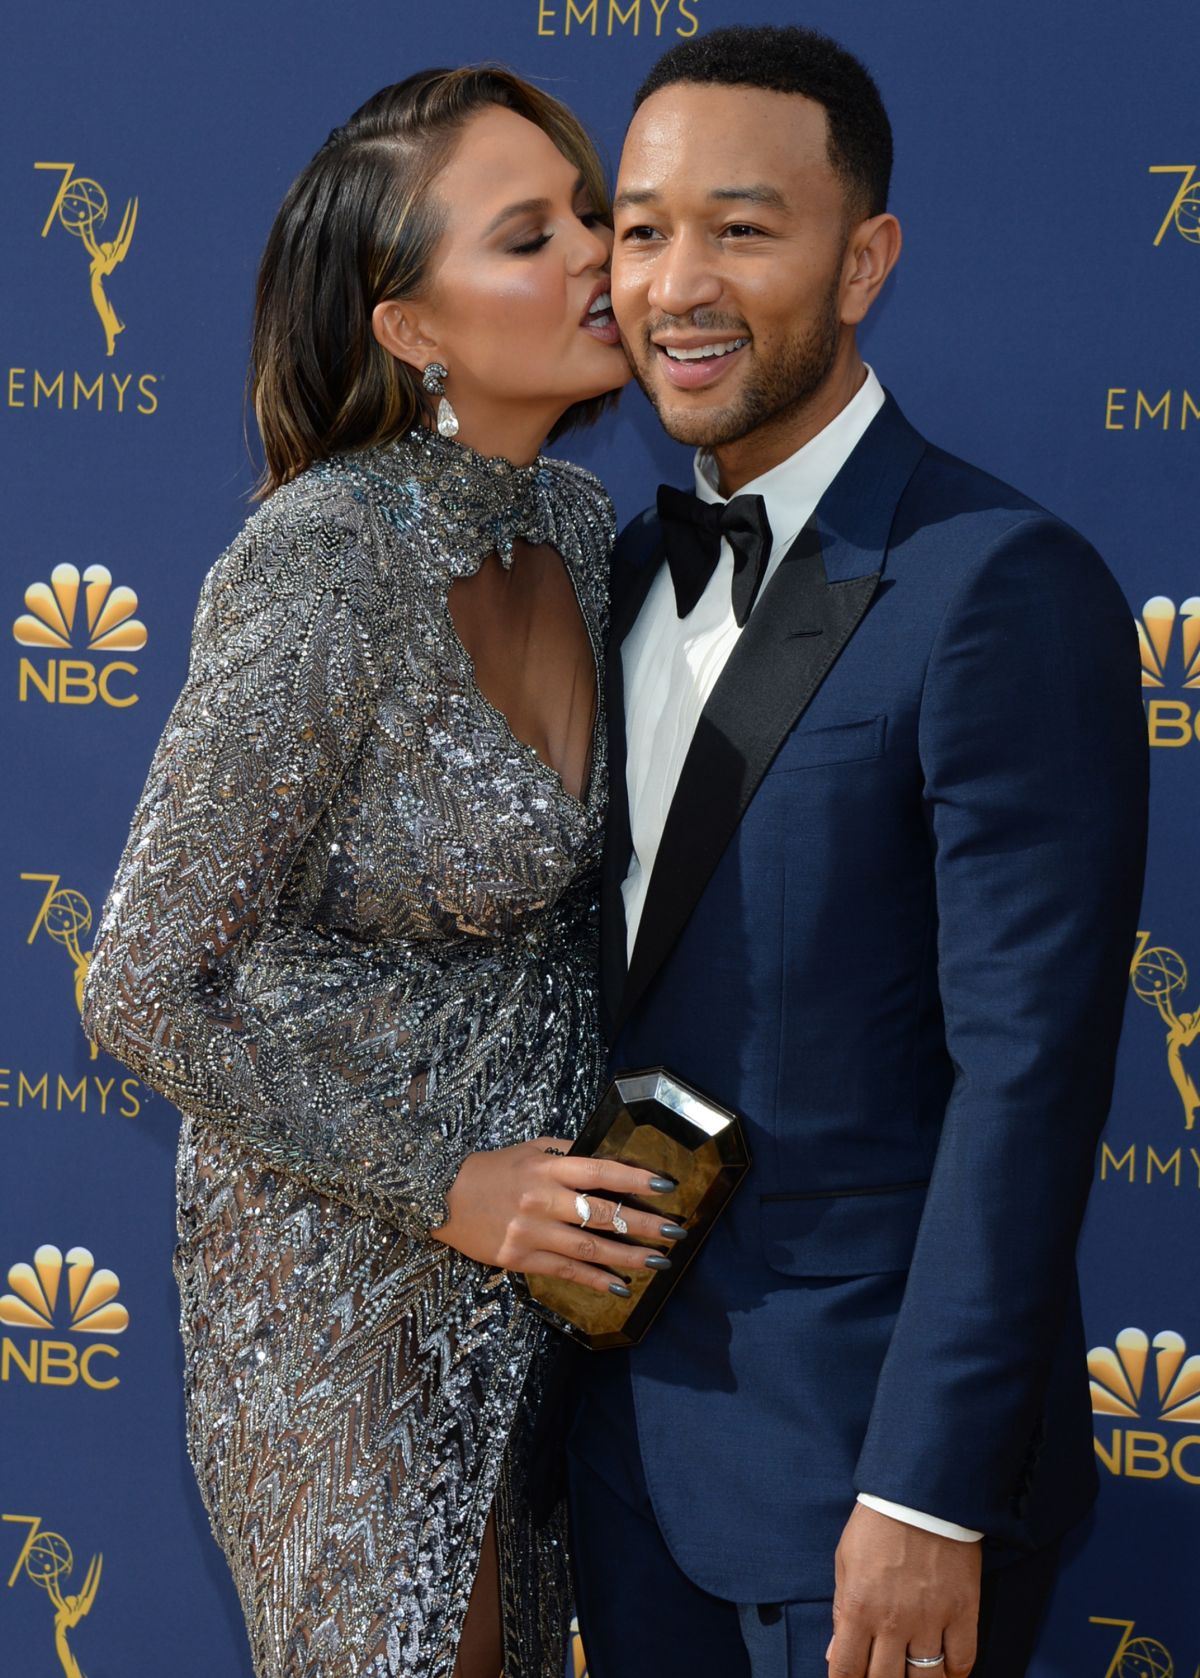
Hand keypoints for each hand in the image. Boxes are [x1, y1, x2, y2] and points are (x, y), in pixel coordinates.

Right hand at [431, 1138, 680, 1292]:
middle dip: (643, 1225)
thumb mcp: (529, 1149)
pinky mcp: (520, 1258)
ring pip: (589, 1249)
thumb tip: (606, 1159)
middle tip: (676, 1232)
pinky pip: (566, 1271)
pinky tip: (620, 1287)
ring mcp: (531, 1232)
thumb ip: (566, 1153)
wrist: (440, 1196)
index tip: (666, 1187)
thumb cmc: (491, 1169)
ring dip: (628, 1258)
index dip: (635, 1180)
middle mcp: (542, 1199)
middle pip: (602, 1215)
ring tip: (658, 1262)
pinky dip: (596, 1280)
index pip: (600, 1172)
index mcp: (547, 1166)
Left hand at [826, 1503, 981, 1677]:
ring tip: (911, 1677)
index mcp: (859, 1607)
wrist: (922, 1493)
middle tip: (881, 1677)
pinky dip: (954, 1675)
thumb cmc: (876, 1524)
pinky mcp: (963, 1612)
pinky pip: (962, 1661)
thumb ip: (840, 1611)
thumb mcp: (845, 1560)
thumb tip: (834, 1655)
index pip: (847, 1669)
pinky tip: (944, 1673)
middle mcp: (893, 1621)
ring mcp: (931, 1620)